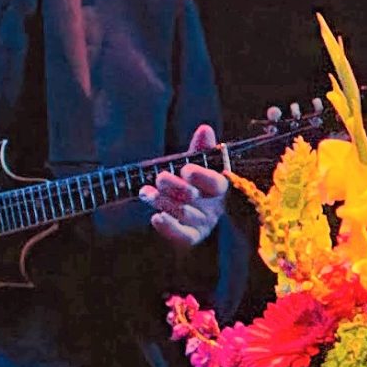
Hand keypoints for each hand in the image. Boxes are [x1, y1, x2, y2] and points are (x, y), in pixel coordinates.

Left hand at [143, 123, 229, 248]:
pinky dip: (169, 228)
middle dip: (175, 187)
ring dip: (164, 202)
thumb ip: (201, 149)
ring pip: (184, 214)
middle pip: (195, 198)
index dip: (201, 176)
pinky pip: (184, 237)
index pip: (216, 182)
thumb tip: (205, 129)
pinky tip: (155, 217)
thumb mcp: (198, 163)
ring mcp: (203, 222)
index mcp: (219, 186)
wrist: (195, 207)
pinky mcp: (192, 236)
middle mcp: (214, 206)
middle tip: (160, 177)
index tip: (186, 169)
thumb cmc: (197, 181)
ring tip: (146, 193)